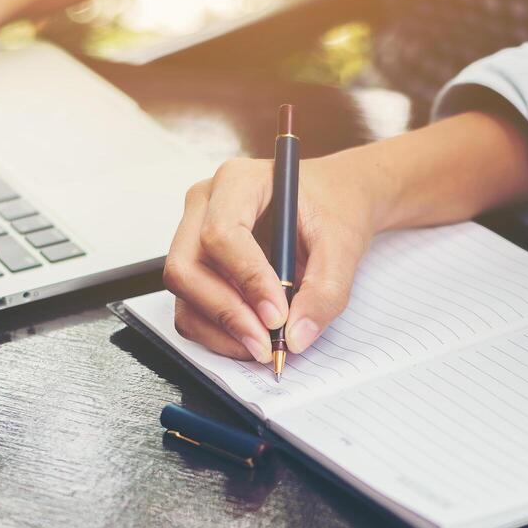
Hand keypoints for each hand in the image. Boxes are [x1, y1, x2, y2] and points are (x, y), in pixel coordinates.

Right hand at [164, 153, 383, 362]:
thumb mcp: (343, 244)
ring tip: (264, 346)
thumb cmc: (333, 209)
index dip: (248, 280)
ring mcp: (193, 235)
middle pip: (187, 266)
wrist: (333, 202)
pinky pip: (189, 307)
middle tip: (267, 343)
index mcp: (238, 181)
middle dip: (226, 312)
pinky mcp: (197, 266)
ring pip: (184, 292)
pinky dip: (216, 333)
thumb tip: (296, 336)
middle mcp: (205, 205)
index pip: (221, 234)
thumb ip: (325, 290)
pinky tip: (251, 339)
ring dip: (220, 329)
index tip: (279, 316)